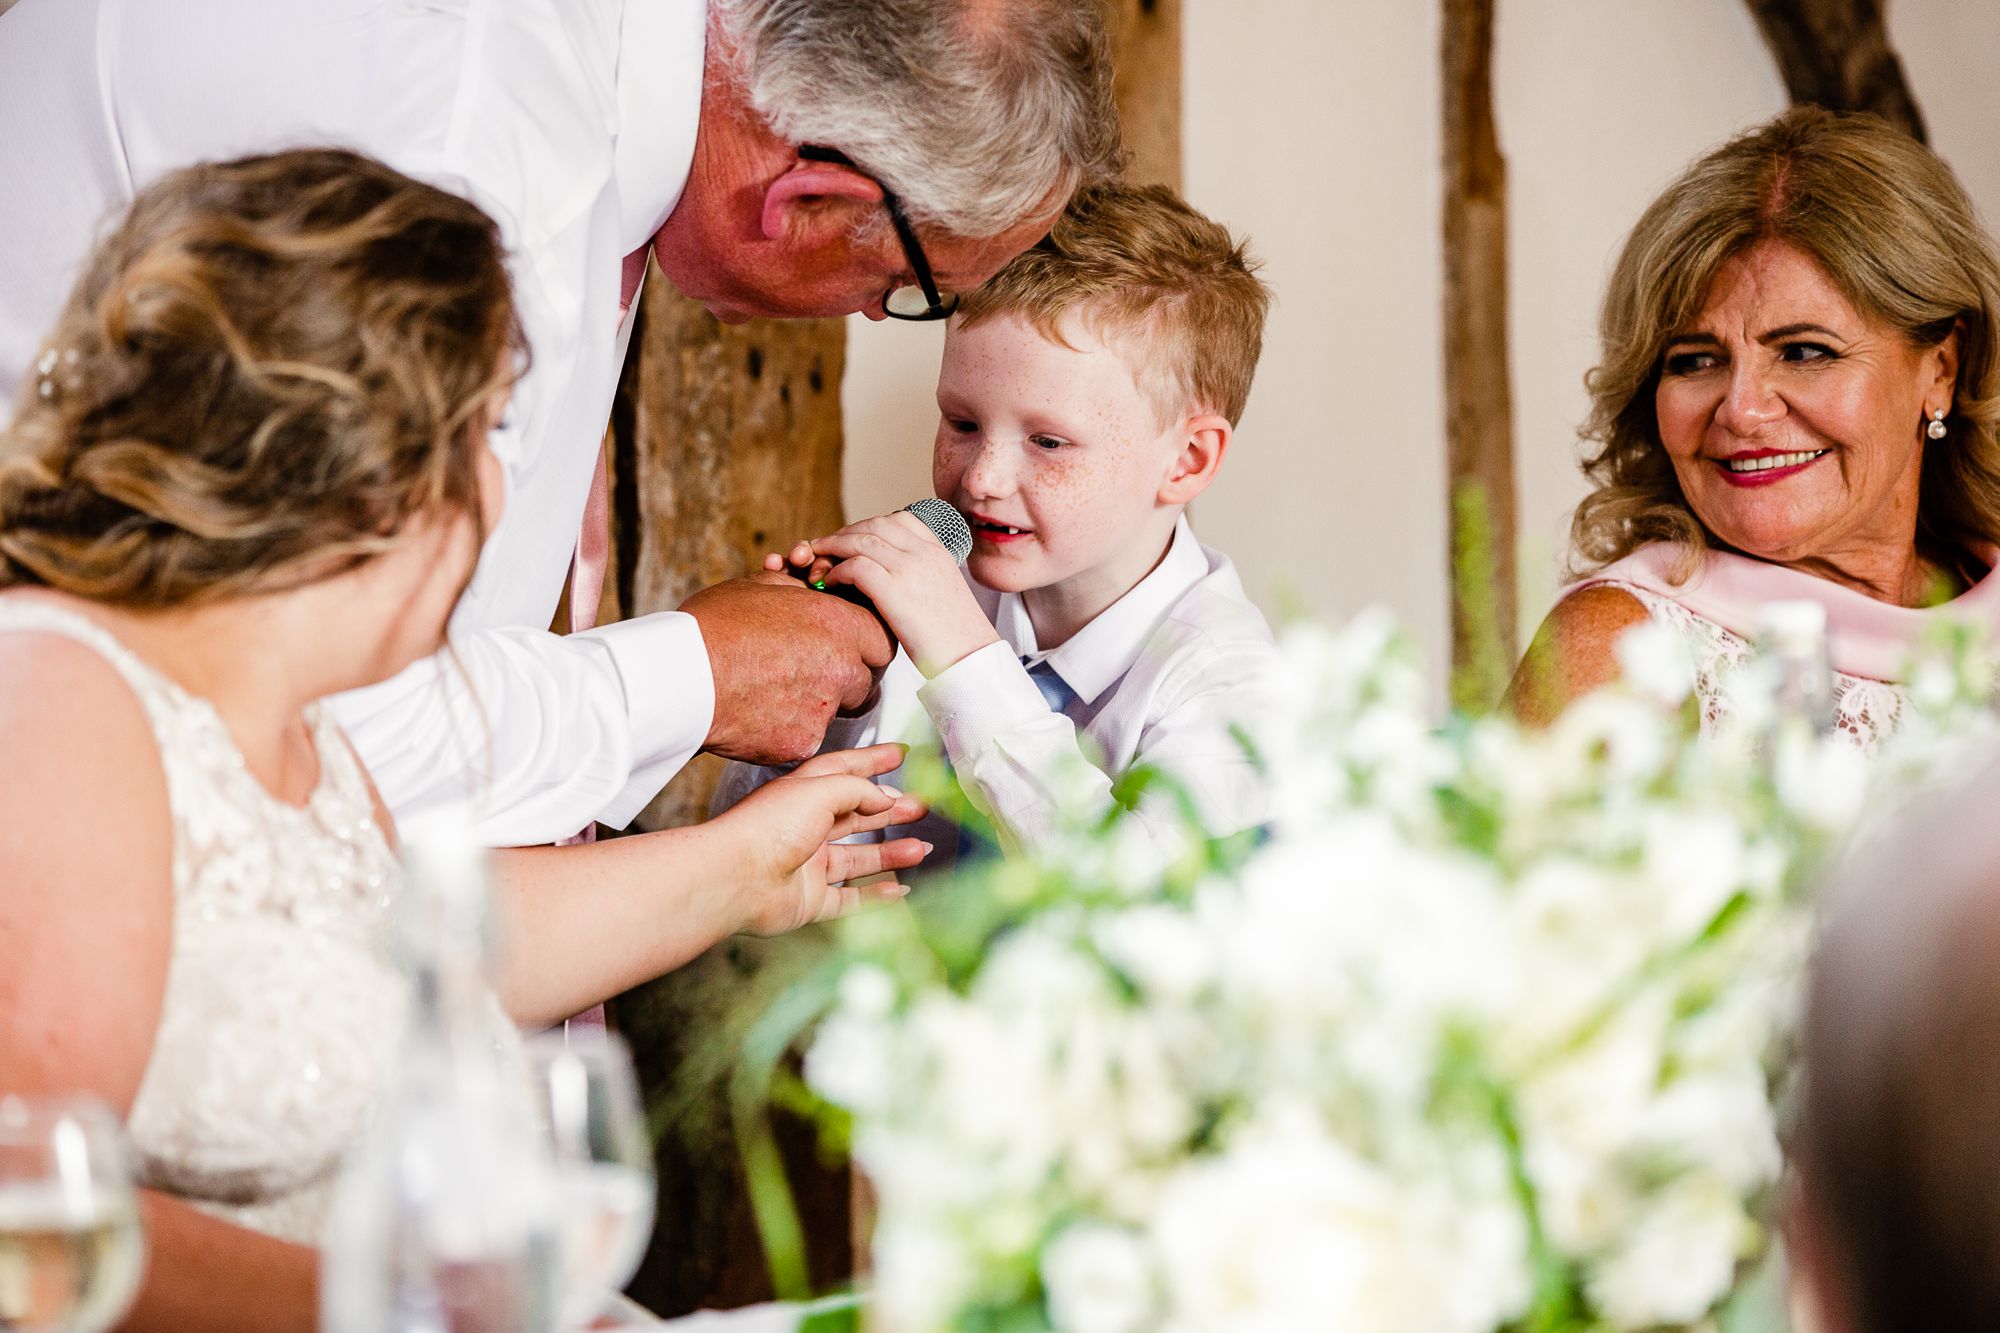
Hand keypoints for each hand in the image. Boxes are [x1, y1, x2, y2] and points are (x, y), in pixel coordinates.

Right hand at [680, 572, 895, 763]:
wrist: (676, 678)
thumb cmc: (712, 628)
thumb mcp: (760, 587)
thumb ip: (800, 593)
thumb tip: (811, 591)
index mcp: (838, 625)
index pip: (883, 639)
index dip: (866, 642)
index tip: (849, 644)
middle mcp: (841, 669)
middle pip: (869, 680)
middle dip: (849, 676)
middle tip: (815, 669)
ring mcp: (823, 711)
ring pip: (838, 711)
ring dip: (819, 703)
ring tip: (775, 689)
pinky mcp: (800, 744)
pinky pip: (807, 736)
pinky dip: (789, 728)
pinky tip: (758, 713)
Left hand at [718, 743, 931, 934]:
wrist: (735, 878)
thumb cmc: (767, 827)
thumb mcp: (820, 789)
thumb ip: (859, 790)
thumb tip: (885, 798)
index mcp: (802, 794)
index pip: (843, 771)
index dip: (872, 762)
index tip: (899, 755)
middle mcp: (804, 828)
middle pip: (855, 817)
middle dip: (889, 811)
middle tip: (920, 807)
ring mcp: (807, 865)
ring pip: (857, 858)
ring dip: (890, 853)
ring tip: (920, 848)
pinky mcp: (809, 900)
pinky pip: (850, 898)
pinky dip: (875, 895)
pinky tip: (899, 890)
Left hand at [775, 512, 999, 676]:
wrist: (972, 656)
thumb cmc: (957, 636)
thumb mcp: (945, 593)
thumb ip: (923, 577)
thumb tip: (901, 582)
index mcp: (938, 552)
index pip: (901, 519)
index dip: (871, 524)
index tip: (855, 536)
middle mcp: (924, 553)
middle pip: (875, 524)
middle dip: (846, 532)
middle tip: (828, 545)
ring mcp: (909, 568)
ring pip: (860, 540)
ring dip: (833, 546)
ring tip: (818, 558)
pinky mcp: (894, 590)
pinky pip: (855, 567)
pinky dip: (836, 571)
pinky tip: (829, 583)